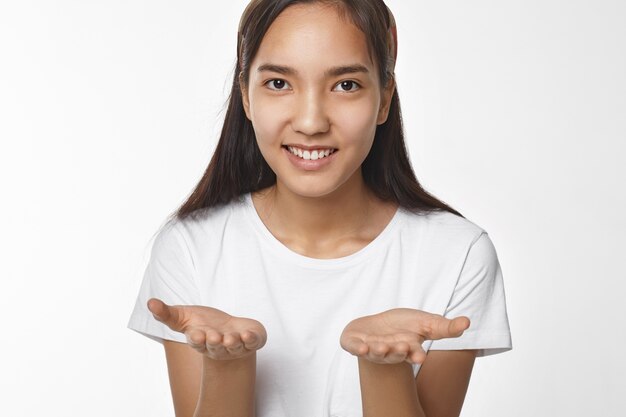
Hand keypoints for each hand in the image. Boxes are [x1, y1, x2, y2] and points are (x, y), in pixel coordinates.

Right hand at [147, 298, 266, 359]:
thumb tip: (149, 302)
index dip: (197, 339)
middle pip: (215, 347)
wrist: (231, 331)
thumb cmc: (206, 324)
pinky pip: (253, 343)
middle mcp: (218, 347)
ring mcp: (236, 346)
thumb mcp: (184, 317)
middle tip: (213, 336)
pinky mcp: (252, 341)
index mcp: (201, 341)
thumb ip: (167, 314)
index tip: (196, 334)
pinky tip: (248, 334)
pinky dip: (252, 340)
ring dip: (233, 343)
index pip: (197, 342)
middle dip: (215, 343)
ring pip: (234, 347)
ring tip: (231, 337)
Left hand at [340, 308, 469, 364]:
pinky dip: (356, 349)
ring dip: (379, 350)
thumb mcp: (427, 323)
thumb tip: (468, 322)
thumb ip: (446, 327)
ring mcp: (371, 349)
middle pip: (394, 354)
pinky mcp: (354, 343)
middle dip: (398, 351)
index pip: (413, 353)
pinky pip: (354, 348)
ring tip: (383, 345)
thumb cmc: (404, 326)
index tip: (420, 355)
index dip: (415, 354)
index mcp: (407, 349)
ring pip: (376, 353)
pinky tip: (361, 348)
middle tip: (402, 346)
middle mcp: (390, 352)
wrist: (377, 326)